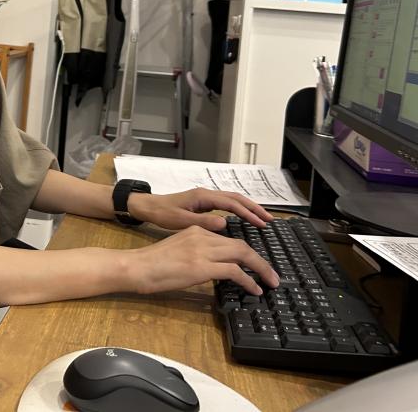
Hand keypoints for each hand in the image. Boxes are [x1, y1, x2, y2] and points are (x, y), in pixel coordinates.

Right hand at [124, 225, 279, 295]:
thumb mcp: (178, 251)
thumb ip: (197, 253)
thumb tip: (215, 268)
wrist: (136, 267)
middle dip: (260, 260)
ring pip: (242, 254)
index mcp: (196, 230)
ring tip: (270, 282)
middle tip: (272, 275)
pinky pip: (234, 271)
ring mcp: (202, 250)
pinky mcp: (201, 266)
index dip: (246, 253)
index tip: (256, 265)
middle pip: (241, 244)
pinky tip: (254, 290)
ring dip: (261, 269)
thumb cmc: (152, 263)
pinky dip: (248, 281)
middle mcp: (202, 235)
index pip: (229, 239)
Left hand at [130, 188, 273, 230]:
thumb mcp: (181, 220)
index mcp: (203, 196)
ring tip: (262, 219)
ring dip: (248, 208)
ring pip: (232, 199)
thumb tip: (225, 223)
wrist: (147, 206)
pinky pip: (225, 204)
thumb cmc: (162, 213)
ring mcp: (205, 197)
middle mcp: (206, 194)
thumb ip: (202, 222)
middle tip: (269, 220)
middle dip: (254, 208)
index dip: (248, 213)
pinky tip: (243, 218)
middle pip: (236, 198)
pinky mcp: (203, 203)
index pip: (232, 203)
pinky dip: (238, 209)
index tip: (262, 223)